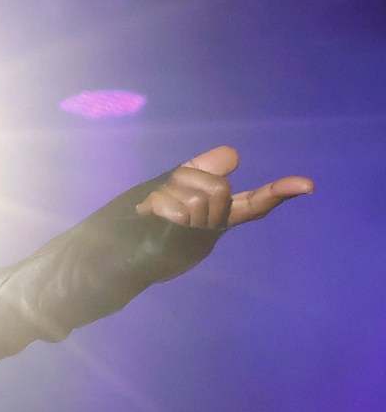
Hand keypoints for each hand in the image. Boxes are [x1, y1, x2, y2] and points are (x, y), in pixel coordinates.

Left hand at [135, 146, 313, 230]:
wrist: (103, 255)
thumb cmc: (140, 220)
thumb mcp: (175, 186)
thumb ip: (205, 169)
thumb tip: (235, 155)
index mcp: (217, 216)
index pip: (255, 204)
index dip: (280, 192)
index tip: (308, 185)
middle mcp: (212, 229)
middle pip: (218, 188)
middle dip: (188, 182)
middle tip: (162, 198)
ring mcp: (195, 241)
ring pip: (199, 196)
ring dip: (168, 193)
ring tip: (151, 210)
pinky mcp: (177, 246)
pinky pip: (178, 210)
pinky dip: (159, 204)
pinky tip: (147, 215)